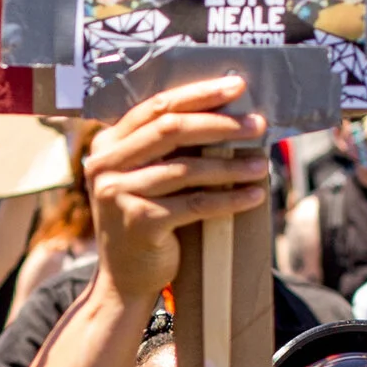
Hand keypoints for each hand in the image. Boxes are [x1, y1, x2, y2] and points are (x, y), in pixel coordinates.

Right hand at [83, 78, 269, 305]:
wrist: (124, 279)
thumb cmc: (145, 221)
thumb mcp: (145, 176)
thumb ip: (166, 148)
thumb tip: (228, 115)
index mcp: (107, 143)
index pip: (157, 106)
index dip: (199, 94)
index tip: (237, 87)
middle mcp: (105, 164)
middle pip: (171, 130)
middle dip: (220, 124)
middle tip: (257, 124)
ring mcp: (118, 193)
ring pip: (186, 169)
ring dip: (230, 165)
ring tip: (261, 165)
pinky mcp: (139, 221)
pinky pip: (194, 204)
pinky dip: (228, 199)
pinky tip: (253, 196)